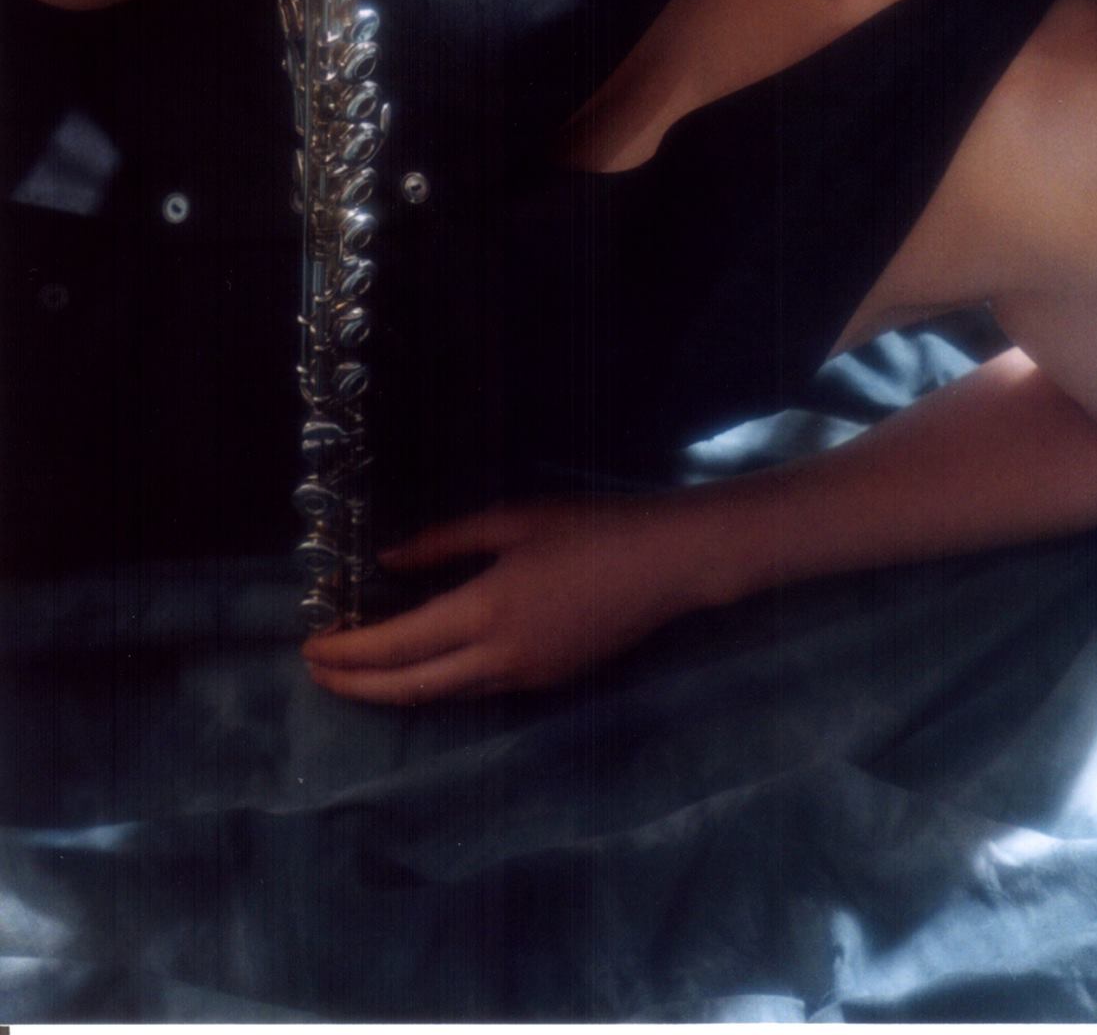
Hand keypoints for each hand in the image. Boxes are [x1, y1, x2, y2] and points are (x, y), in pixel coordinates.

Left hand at [302, 495, 711, 703]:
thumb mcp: (513, 520)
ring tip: (358, 670)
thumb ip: (444, 543)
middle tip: (315, 672)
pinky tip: (424, 662)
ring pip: (443, 696)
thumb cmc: (591, 528)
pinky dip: (437, 681)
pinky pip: (477, 689)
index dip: (349, 652)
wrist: (667, 565)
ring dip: (393, 688)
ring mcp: (525, 678)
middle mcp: (499, 659)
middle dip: (355, 685)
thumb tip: (388, 562)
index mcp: (487, 611)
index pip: (398, 645)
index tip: (309, 648)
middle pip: (410, 688)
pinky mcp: (547, 683)